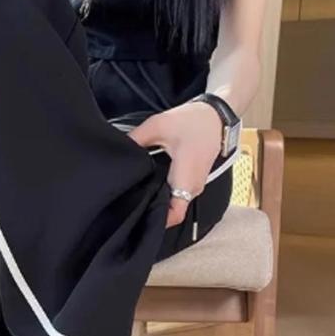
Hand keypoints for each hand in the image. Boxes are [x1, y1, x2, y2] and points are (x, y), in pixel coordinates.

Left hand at [129, 101, 222, 227]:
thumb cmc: (192, 121)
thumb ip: (136, 139)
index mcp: (186, 179)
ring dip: (158, 201)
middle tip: (129, 203)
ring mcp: (196, 185)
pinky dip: (165, 193)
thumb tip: (117, 150)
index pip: (174, 215)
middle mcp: (193, 187)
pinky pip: (179, 195)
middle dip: (152, 211)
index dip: (156, 220)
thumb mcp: (158, 125)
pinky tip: (150, 183)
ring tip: (137, 193)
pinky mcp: (194, 180)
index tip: (136, 213)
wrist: (217, 115)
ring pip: (176, 204)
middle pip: (172, 212)